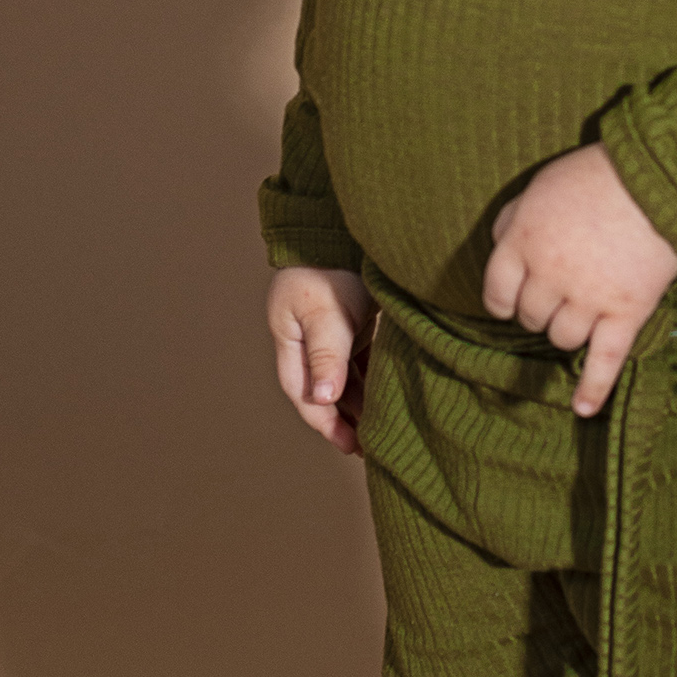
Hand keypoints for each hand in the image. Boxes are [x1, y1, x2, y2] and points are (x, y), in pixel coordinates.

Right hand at [268, 266, 375, 454]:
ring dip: (358, 403)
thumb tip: (324, 399)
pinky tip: (386, 395)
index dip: (326, 423)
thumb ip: (327, 356)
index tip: (350, 445)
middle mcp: (305, 339)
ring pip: (342, 378)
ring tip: (380, 427)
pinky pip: (358, 361)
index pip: (305, 394)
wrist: (341, 228)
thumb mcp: (326, 315)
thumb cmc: (330, 268)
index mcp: (289, 340)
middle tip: (369, 447)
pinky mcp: (349, 322)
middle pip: (323, 390)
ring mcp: (327, 331)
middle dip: (343, 420)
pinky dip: (369, 380)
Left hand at [482, 144, 676, 417]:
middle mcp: (550, 276)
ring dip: (566, 332)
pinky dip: (593, 387)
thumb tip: (499, 244)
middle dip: (540, 311)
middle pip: (531, 317)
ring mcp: (588, 299)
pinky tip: (582, 409)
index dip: (504, 301)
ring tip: (582, 316)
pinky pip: (605, 360)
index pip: (497, 292)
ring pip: (562, 339)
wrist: (657, 180)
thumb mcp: (540, 187)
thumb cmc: (595, 177)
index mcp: (523, 243)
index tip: (512, 301)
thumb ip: (514, 219)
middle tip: (560, 294)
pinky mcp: (626, 313)